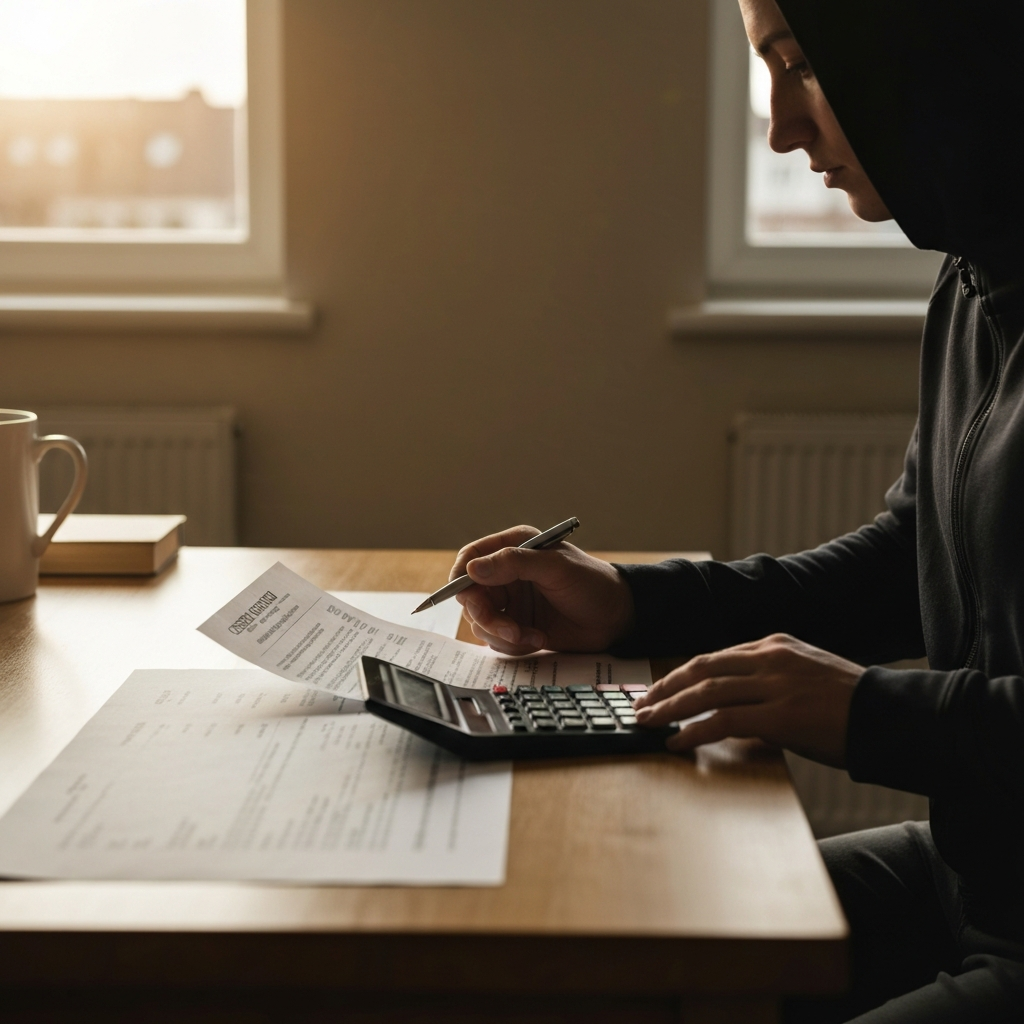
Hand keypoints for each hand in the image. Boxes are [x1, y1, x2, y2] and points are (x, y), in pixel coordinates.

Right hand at [449, 525, 634, 655]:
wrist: (616, 618)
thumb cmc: (592, 584)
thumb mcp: (556, 567)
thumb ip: (514, 563)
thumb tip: (473, 569)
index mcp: (514, 547)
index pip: (471, 558)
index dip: (461, 577)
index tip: (466, 596)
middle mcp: (506, 573)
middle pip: (470, 595)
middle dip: (486, 616)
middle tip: (509, 628)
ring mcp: (510, 601)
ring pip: (480, 620)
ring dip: (502, 633)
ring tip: (531, 635)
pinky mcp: (516, 625)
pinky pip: (496, 639)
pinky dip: (513, 643)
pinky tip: (538, 638)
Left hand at [632, 634, 861, 767]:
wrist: (890, 716)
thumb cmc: (852, 705)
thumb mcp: (806, 677)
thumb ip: (770, 682)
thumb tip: (737, 706)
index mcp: (775, 646)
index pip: (714, 657)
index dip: (681, 674)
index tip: (659, 689)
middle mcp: (770, 658)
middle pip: (701, 668)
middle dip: (665, 687)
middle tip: (641, 705)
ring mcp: (775, 685)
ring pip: (706, 691)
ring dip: (670, 708)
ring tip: (648, 722)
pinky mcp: (781, 715)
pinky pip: (724, 720)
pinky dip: (695, 731)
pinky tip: (677, 742)